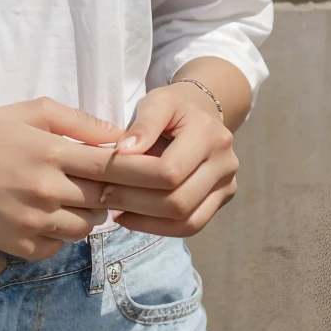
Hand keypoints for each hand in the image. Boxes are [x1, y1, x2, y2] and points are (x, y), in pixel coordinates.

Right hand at [0, 98, 122, 260]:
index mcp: (51, 152)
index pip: (113, 168)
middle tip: (101, 184)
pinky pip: (57, 247)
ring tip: (70, 198)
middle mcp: (44, 190)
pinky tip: (46, 217)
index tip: (142, 171)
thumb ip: (78, 120)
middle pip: (104, 201)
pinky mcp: (18, 246)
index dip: (136, 171)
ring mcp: (31, 222)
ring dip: (86, 215)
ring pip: (85, 229)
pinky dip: (59, 236)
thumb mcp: (29, 112)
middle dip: (110, 194)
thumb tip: (120, 135)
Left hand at [97, 84, 238, 237]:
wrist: (202, 114)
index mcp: (210, 135)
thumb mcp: (157, 102)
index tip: (102, 176)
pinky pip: (191, 226)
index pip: (170, 170)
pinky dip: (159, 228)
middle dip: (135, 203)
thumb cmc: (174, 108)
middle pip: (179, 201)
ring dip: (145, 221)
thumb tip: (123, 152)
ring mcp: (228, 185)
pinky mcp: (222, 201)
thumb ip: (142, 125)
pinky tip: (132, 218)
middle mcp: (226, 163)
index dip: (133, 177)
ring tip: (116, 210)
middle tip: (103, 196)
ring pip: (186, 222)